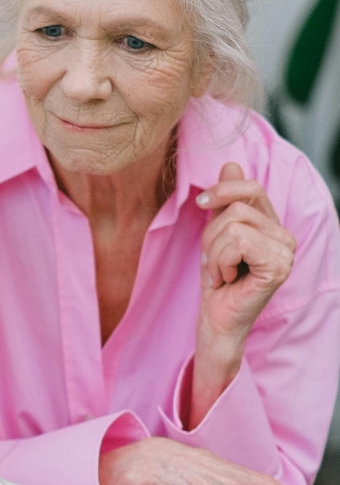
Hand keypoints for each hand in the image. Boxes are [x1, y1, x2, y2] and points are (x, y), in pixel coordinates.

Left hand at [191, 163, 295, 424]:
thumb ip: (225, 202)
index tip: (200, 203)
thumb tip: (231, 164)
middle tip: (214, 261)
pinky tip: (227, 279)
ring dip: (214, 252)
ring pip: (234, 224)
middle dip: (211, 235)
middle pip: (236, 207)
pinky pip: (238, 242)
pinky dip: (221, 261)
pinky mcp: (278, 266)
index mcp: (272, 226)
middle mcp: (285, 236)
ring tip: (221, 272)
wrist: (217, 320)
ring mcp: (286, 252)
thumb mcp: (216, 236)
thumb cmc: (217, 282)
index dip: (223, 190)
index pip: (251, 188)